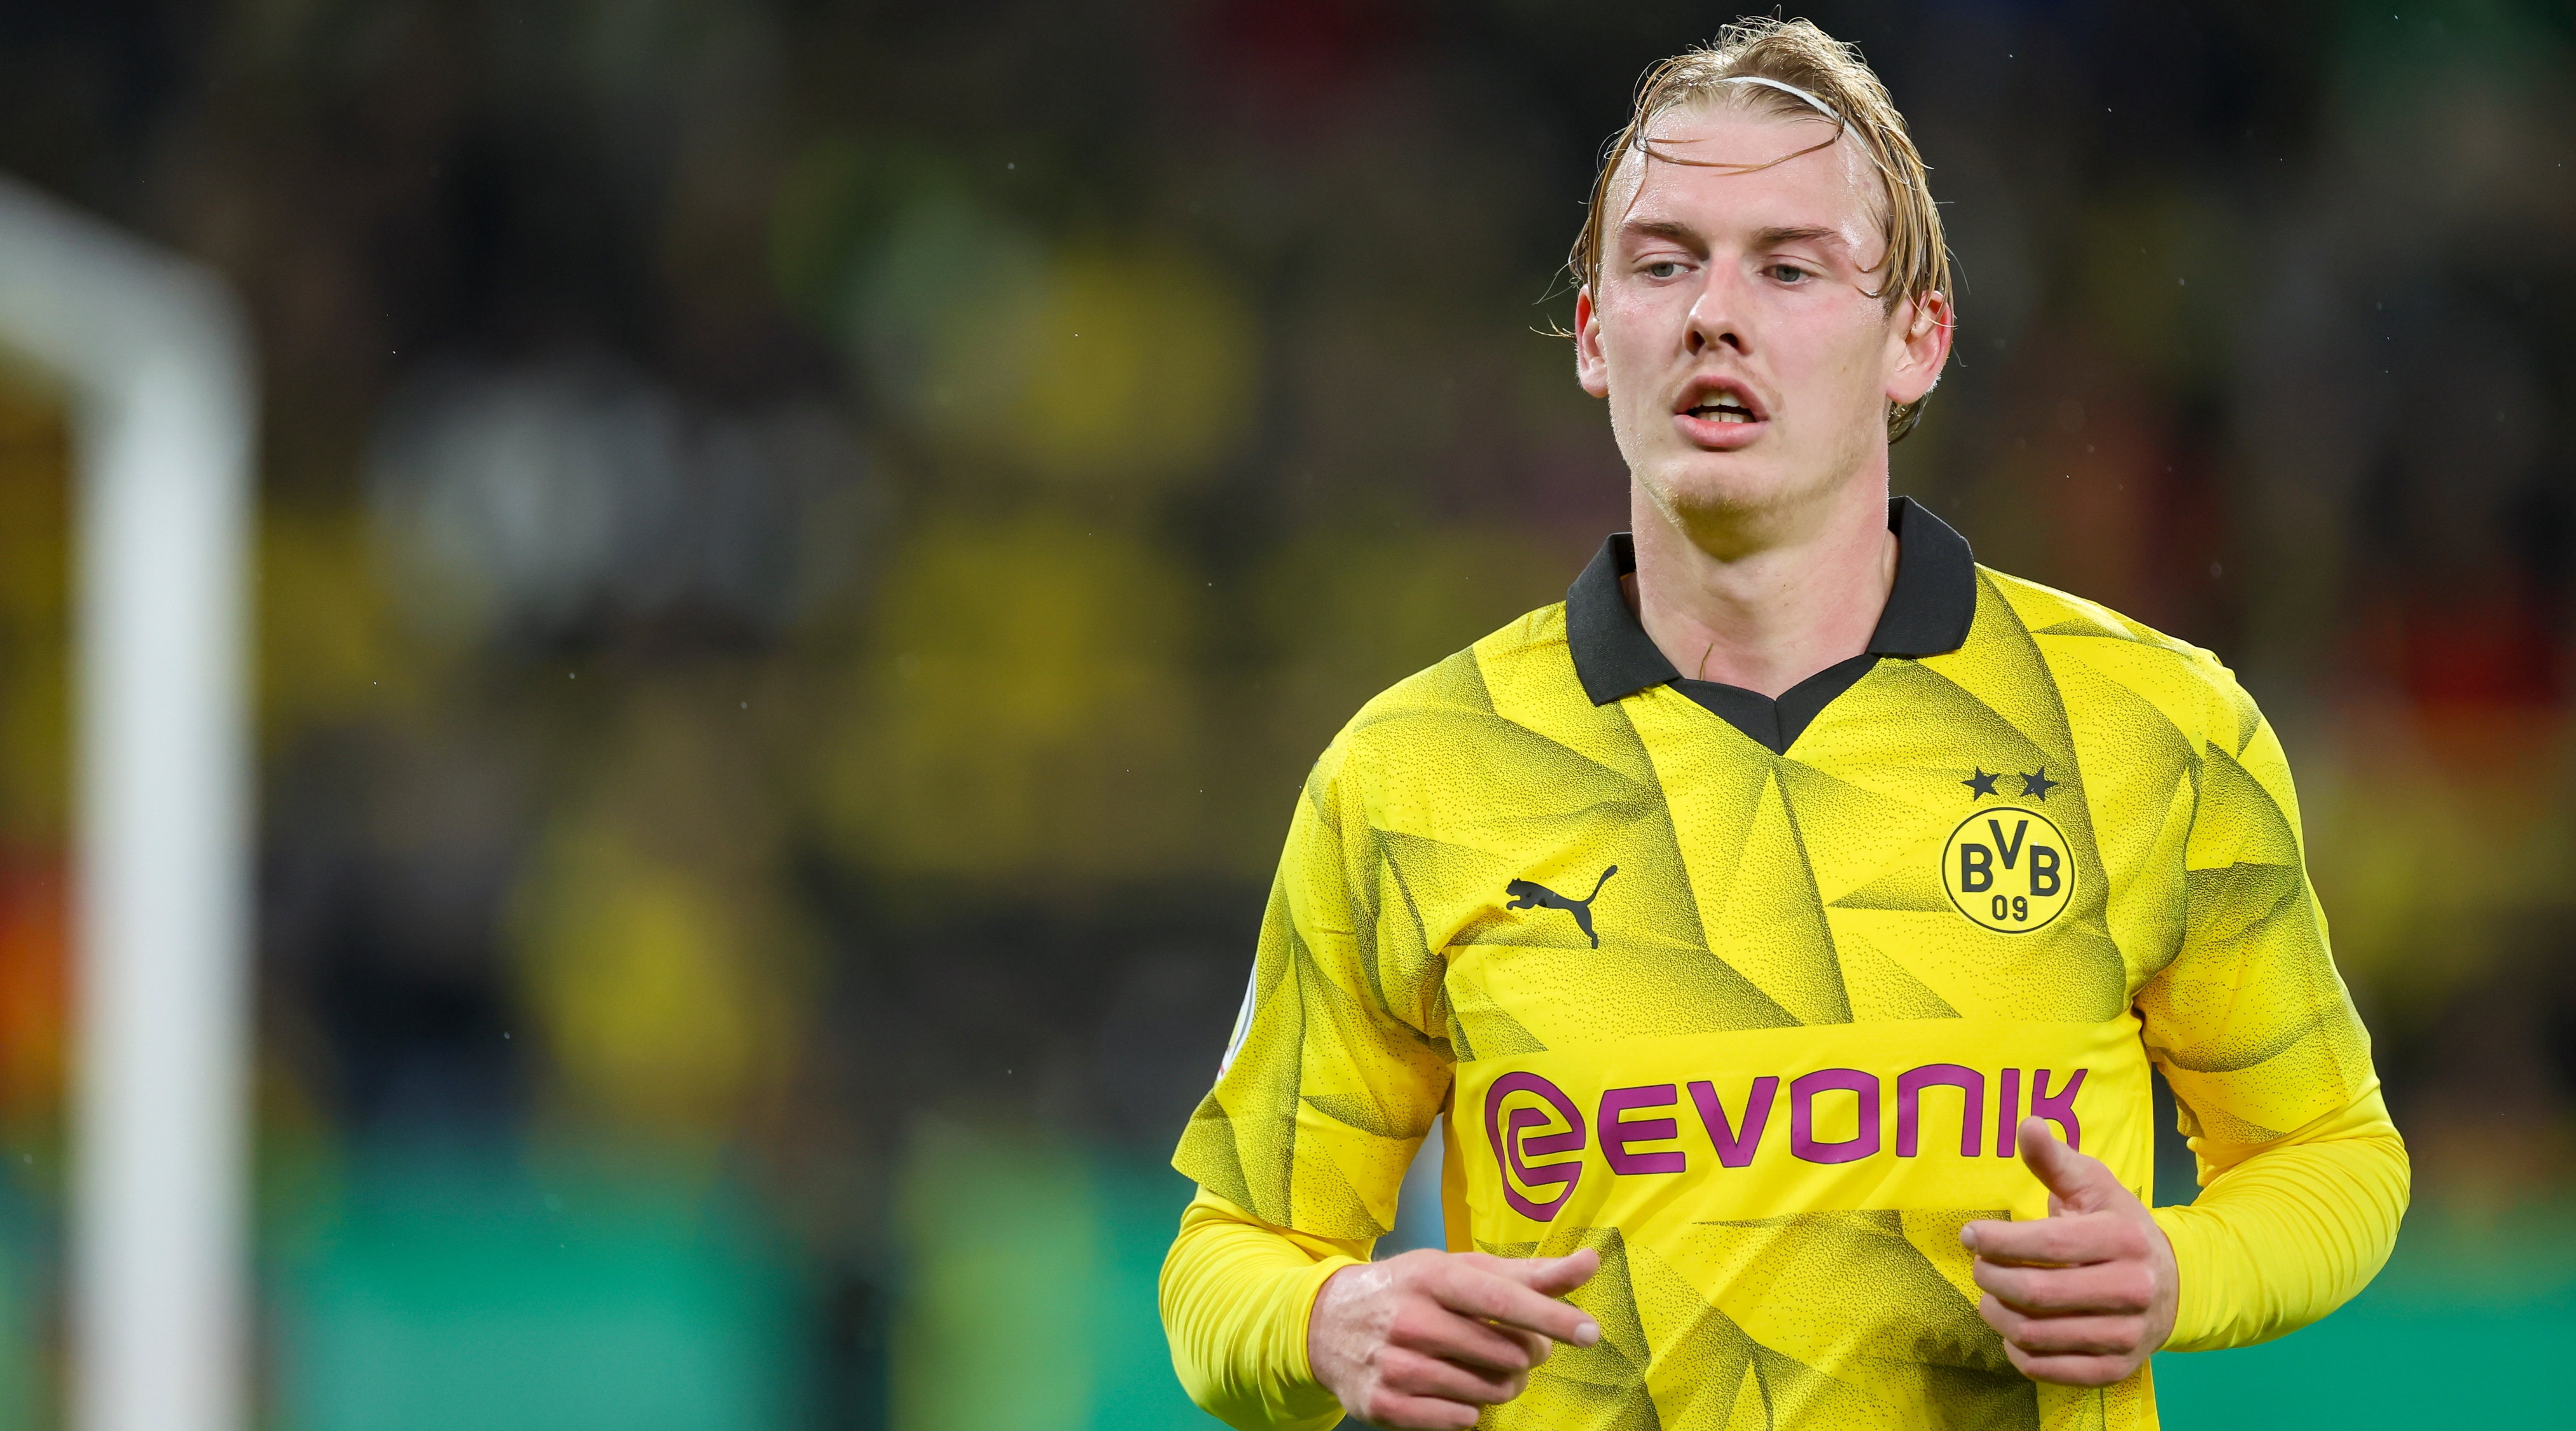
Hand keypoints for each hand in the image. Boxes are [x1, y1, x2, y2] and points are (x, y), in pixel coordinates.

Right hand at [1307, 1246, 1601, 1429]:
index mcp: (1432, 1277)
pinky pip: (1461, 1420)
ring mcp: (1395, 1365)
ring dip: (1500, 1382)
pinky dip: (1468, 1409)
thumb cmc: (1410, 1291)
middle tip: (1514, 1345)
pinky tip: (1449, 1386)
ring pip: (1488, 1391)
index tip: (1590, 1332)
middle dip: (1526, 1354)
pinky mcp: (1384, 1404)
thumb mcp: (1460, 1270)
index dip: (1551, 1317)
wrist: (1325, 1322)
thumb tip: (1591, 1261)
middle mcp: (1411, 1320)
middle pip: (1507, 1354)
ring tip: (1480, 1365)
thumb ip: (1529, 1273)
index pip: (1502, 1300)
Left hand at [1961, 1116, 2178, 1386]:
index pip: (2047, 1244)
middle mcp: (2132, 1290)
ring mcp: (2127, 1335)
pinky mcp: (2117, 1369)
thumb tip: (2027, 1123)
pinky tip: (2012, 1329)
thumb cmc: (2117, 1227)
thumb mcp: (2093, 1187)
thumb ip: (2055, 1160)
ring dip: (1997, 1314)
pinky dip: (2019, 1352)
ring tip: (1990, 1295)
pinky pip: (2050, 1370)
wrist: (2172, 1284)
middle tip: (1979, 1266)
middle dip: (1991, 1278)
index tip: (1969, 1234)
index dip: (1998, 1240)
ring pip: (2036, 1334)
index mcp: (2123, 1239)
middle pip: (2035, 1293)